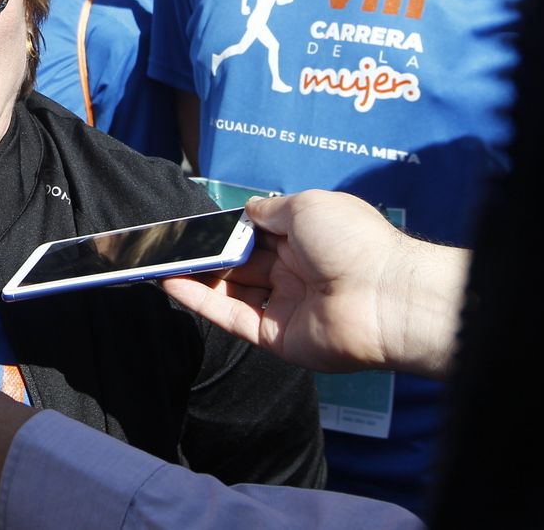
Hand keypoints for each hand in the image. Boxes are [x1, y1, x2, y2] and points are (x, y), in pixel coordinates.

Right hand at [161, 190, 468, 378]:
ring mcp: (284, 305)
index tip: (193, 223)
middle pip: (240, 263)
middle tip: (167, 243)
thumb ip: (268, 210)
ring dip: (195, 277)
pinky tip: (170, 283)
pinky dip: (199, 301)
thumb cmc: (352, 241)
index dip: (225, 229)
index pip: (256, 233)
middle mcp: (294, 271)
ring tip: (158, 262)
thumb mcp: (305, 206)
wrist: (385, 297)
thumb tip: (244, 212)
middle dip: (206, 252)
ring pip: (231, 290)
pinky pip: (231, 317)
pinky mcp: (275, 337)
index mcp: (306, 238)